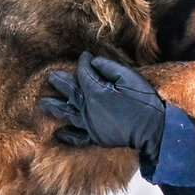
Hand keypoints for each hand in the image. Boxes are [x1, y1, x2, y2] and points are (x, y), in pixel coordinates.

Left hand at [40, 53, 165, 162]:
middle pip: (70, 92)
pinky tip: (58, 134)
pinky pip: (77, 137)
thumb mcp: (128, 77)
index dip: (82, 63)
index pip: (83, 74)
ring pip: (67, 114)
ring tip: (42, 103)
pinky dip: (67, 136)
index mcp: (95, 92)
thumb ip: (108, 68)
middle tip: (50, 77)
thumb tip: (92, 61)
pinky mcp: (96, 137)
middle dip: (60, 83)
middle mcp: (88, 109)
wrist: (153, 129)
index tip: (83, 57)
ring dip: (54, 107)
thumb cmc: (143, 101)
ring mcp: (90, 125)